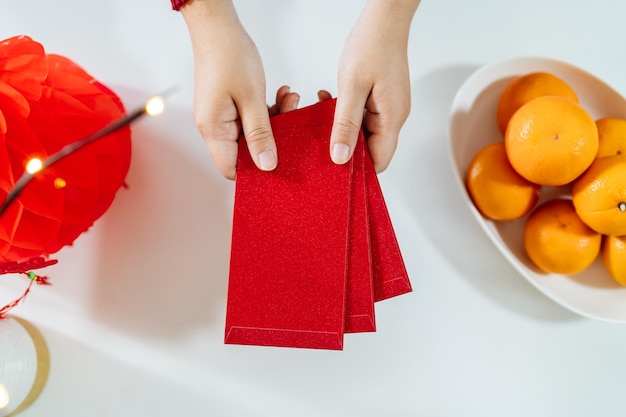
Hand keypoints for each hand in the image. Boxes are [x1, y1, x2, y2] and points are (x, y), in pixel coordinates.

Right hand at [182, 0, 297, 178]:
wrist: (217, 28)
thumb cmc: (229, 57)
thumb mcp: (251, 98)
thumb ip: (261, 134)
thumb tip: (267, 165)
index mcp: (214, 129)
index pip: (232, 168)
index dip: (256, 170)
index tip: (281, 161)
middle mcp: (213, 127)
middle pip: (245, 152)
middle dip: (271, 139)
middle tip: (290, 118)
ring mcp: (221, 117)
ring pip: (252, 134)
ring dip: (274, 121)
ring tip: (289, 101)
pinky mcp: (228, 107)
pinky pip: (251, 119)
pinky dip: (268, 111)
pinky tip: (281, 96)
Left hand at [330, 0, 419, 172]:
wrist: (385, 18)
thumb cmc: (372, 45)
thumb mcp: (352, 87)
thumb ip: (345, 124)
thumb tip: (340, 157)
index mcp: (392, 118)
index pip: (379, 161)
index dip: (358, 169)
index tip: (333, 167)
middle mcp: (394, 116)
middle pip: (371, 149)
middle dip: (345, 146)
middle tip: (321, 138)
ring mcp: (389, 107)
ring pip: (363, 132)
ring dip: (342, 127)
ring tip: (322, 113)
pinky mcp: (381, 99)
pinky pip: (362, 116)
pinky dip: (345, 113)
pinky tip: (330, 101)